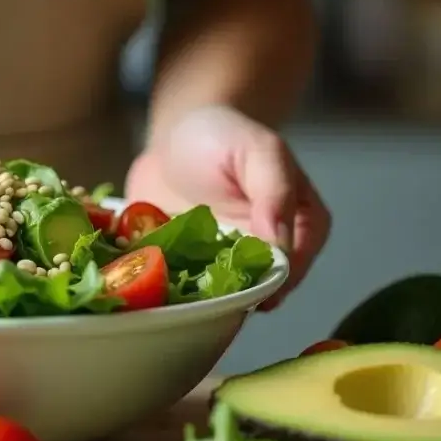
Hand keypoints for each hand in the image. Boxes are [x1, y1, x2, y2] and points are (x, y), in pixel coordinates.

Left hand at [125, 105, 330, 309]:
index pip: (290, 271)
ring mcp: (224, 270)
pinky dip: (161, 291)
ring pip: (216, 303)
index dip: (265, 283)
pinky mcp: (187, 273)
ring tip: (165, 290)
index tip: (234, 283)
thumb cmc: (223, 136)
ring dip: (192, 302)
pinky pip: (179, 293)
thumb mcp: (258, 150)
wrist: (173, 139)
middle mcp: (266, 259)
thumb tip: (280, 243)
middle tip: (193, 293)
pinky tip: (141, 283)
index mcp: (300, 231)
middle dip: (224, 299)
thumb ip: (275, 191)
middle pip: (251, 295)